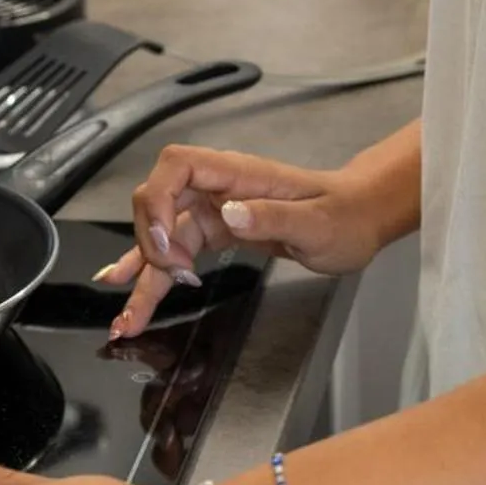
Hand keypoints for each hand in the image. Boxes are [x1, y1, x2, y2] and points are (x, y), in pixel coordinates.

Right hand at [97, 145, 389, 338]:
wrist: (359, 219)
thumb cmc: (344, 217)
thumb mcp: (316, 224)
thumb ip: (273, 218)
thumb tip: (230, 215)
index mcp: (238, 174)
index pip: (177, 166)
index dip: (160, 200)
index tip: (170, 245)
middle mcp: (218, 188)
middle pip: (159, 201)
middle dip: (151, 241)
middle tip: (171, 278)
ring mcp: (215, 210)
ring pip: (164, 236)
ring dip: (143, 273)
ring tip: (126, 318)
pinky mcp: (218, 232)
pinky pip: (178, 251)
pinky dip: (156, 274)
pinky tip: (133, 291)